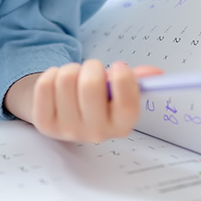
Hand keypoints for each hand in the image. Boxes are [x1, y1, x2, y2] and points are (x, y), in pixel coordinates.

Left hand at [4, 59, 162, 142]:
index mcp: (121, 126)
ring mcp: (68, 131)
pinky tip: (57, 83)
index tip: (118, 66)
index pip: (128, 104)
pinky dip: (51, 73)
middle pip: (90, 85)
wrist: (61, 112)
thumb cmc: (93, 99)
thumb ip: (134, 82)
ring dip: (70, 68)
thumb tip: (155, 73)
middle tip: (91, 69)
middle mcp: (96, 133)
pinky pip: (45, 84)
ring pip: (66, 79)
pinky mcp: (45, 124)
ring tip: (74, 76)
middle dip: (92, 66)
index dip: (123, 78)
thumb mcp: (115, 92)